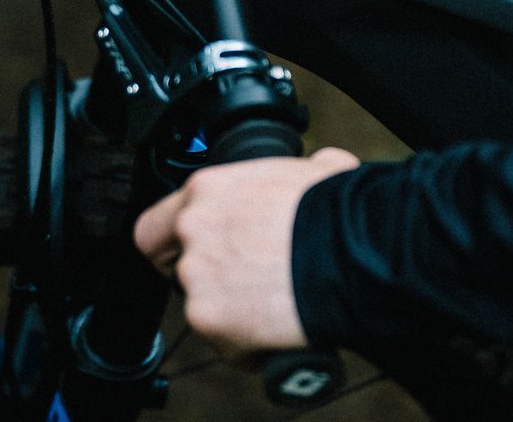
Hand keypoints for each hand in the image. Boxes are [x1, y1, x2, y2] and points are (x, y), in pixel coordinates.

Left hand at [133, 147, 359, 361]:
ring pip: (204, 308)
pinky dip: (251, 345)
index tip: (197, 254)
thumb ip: (301, 171)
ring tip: (277, 309)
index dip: (175, 244)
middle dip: (208, 280)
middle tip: (243, 286)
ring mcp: (196, 277)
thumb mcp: (320, 169)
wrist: (354, 250)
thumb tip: (324, 167)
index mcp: (209, 189)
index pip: (158, 224)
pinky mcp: (210, 321)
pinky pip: (226, 343)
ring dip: (234, 313)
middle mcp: (192, 230)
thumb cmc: (340, 208)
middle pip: (177, 268)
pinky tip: (281, 332)